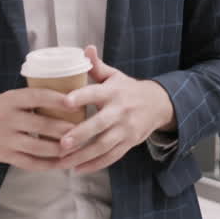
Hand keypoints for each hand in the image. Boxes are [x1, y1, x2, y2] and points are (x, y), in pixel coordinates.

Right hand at [0, 88, 84, 170]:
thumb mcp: (10, 97)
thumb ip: (32, 98)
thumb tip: (69, 95)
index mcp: (10, 100)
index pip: (37, 97)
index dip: (57, 100)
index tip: (76, 102)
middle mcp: (7, 119)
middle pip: (42, 125)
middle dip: (65, 129)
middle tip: (85, 129)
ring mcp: (5, 140)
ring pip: (39, 147)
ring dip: (61, 149)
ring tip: (78, 147)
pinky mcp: (5, 156)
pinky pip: (31, 163)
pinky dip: (49, 164)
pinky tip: (63, 162)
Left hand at [59, 46, 176, 172]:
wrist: (158, 104)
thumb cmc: (127, 89)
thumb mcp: (114, 76)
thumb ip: (97, 66)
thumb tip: (86, 49)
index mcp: (114, 92)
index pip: (96, 93)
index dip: (81, 97)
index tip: (65, 102)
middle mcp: (120, 111)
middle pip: (100, 125)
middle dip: (81, 135)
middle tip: (61, 143)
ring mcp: (126, 129)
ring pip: (104, 145)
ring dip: (83, 156)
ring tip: (63, 162)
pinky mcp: (129, 143)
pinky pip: (111, 156)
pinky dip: (95, 165)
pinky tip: (77, 169)